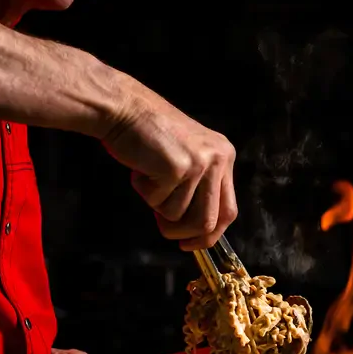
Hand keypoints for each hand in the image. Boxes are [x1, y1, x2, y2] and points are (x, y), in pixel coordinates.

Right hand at [103, 80, 237, 250]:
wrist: (124, 108)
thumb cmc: (149, 137)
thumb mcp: (186, 160)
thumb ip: (198, 190)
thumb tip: (198, 232)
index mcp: (224, 157)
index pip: (228, 211)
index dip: (210, 235)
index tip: (191, 244)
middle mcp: (219, 159)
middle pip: (208, 221)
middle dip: (184, 234)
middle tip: (164, 228)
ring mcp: (200, 163)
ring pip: (180, 216)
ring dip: (158, 207)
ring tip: (149, 180)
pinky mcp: (178, 168)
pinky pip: (160, 203)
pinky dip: (145, 193)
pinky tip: (141, 169)